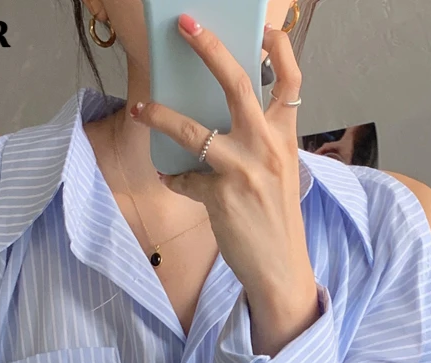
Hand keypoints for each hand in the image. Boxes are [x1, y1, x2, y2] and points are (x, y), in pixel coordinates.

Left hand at [130, 14, 319, 350]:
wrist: (280, 268)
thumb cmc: (276, 219)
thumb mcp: (279, 172)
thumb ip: (259, 141)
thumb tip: (221, 119)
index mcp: (285, 137)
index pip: (290, 79)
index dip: (278, 47)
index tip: (262, 28)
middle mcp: (266, 147)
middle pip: (237, 84)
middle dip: (208, 49)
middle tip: (185, 25)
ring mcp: (242, 171)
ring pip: (193, 130)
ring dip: (161, 116)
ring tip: (141, 109)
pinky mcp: (220, 197)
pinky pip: (184, 178)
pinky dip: (175, 178)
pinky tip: (171, 179)